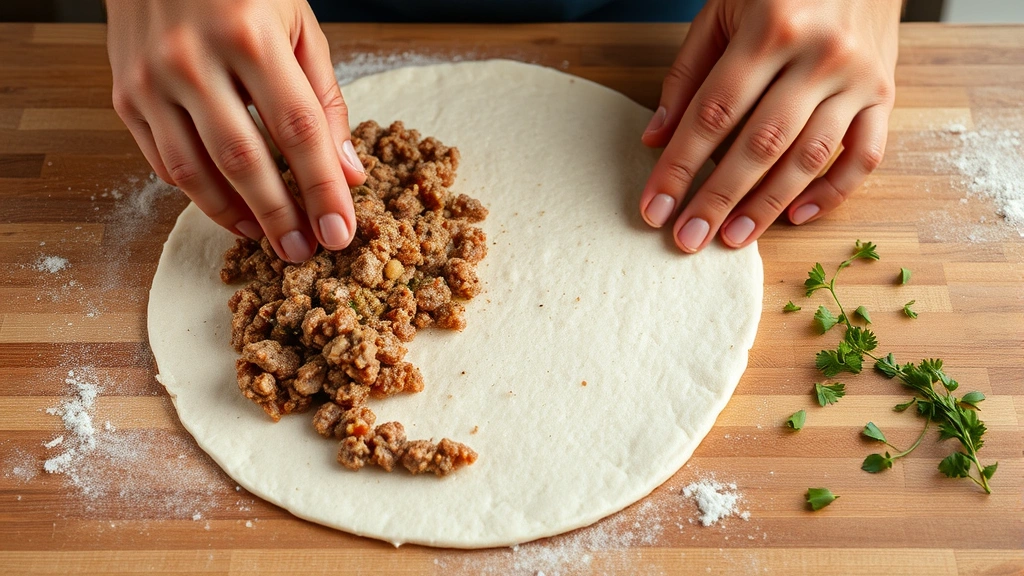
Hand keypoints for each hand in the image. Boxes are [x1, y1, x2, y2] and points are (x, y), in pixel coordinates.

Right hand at [107, 0, 365, 261]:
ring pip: (195, 172)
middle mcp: (193, 59)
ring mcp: (150, 79)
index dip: (322, 189)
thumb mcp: (299, 25)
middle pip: (244, 160)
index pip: (298, 131)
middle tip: (305, 252)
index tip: (341, 231)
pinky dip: (199, 195)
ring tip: (271, 240)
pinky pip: (163, 162)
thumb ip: (326, 99)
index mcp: (249, 36)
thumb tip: (349, 171)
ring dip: (237, 217)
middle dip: (281, 216)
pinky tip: (232, 210)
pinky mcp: (123, 94)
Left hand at [639, 0, 899, 252]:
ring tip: (732, 239)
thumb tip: (656, 139)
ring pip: (810, 157)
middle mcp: (819, 55)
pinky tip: (794, 216)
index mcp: (770, 28)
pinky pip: (864, 156)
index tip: (654, 207)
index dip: (679, 166)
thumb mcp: (723, 10)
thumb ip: (688, 74)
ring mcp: (858, 77)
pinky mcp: (886, 93)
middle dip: (718, 198)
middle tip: (688, 239)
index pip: (713, 113)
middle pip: (760, 144)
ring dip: (767, 205)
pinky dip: (831, 192)